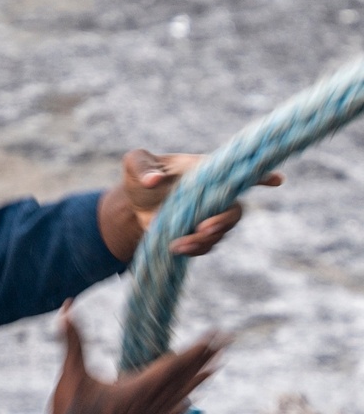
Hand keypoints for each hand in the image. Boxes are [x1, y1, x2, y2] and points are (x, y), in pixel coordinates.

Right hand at [16, 304, 226, 413]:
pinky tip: (189, 403)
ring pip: (179, 395)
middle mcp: (148, 405)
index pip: (175, 364)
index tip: (215, 335)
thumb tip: (65, 307)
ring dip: (197, 379)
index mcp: (137, 389)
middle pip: (184, 377)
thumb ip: (71, 340)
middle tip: (227, 341)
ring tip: (216, 366)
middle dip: (205, 357)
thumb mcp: (70, 374)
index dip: (196, 349)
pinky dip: (180, 405)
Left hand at [99, 148, 282, 260]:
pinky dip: (194, 250)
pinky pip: (207, 246)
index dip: (261, 176)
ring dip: (203, 240)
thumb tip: (153, 181)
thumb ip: (143, 167)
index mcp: (205, 172)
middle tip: (203, 228)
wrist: (135, 202)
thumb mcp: (136, 164)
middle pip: (235, 210)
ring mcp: (209, 216)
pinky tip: (175, 248)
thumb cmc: (142, 175)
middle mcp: (214, 194)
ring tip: (177, 244)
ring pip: (221, 232)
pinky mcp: (199, 234)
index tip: (277, 180)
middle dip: (224, 222)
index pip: (238, 172)